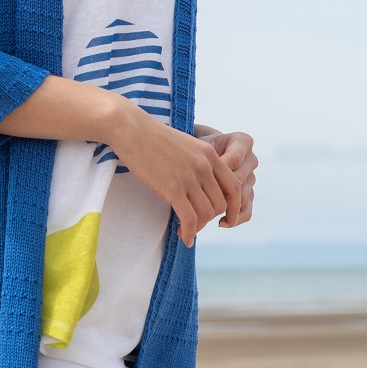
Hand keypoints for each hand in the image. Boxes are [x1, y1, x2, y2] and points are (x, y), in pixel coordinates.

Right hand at [110, 103, 242, 249]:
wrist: (131, 129)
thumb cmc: (153, 138)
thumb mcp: (186, 145)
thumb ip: (199, 162)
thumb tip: (202, 185)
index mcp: (210, 154)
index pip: (234, 187)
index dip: (234, 207)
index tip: (228, 218)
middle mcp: (204, 166)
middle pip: (220, 203)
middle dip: (211, 218)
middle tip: (197, 223)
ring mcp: (189, 177)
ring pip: (206, 213)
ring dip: (198, 227)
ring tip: (187, 230)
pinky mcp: (172, 188)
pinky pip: (189, 218)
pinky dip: (189, 232)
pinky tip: (184, 238)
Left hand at [203, 130, 256, 226]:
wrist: (202, 154)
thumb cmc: (198, 148)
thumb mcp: (198, 146)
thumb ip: (202, 156)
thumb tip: (200, 174)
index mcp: (242, 142)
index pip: (234, 159)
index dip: (216, 173)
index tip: (197, 182)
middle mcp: (251, 160)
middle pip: (239, 180)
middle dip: (219, 193)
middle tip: (199, 202)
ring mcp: (251, 178)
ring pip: (243, 196)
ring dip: (226, 207)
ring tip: (206, 215)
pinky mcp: (248, 194)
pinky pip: (247, 210)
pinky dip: (235, 218)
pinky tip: (221, 223)